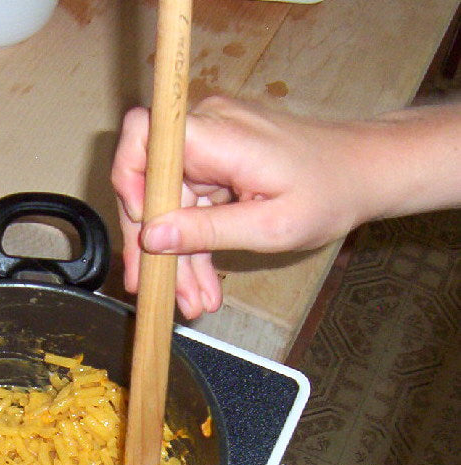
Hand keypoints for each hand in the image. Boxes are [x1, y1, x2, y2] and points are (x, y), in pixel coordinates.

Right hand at [111, 95, 371, 318]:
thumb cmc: (331, 192)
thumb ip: (208, 230)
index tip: (143, 231)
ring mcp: (209, 148)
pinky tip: (201, 284)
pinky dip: (195, 245)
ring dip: (177, 257)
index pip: (144, 135)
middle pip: (150, 185)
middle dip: (153, 244)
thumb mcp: (270, 226)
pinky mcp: (216, 164)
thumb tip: (151, 237)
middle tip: (157, 291)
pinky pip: (190, 207)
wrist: (365, 173)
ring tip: (190, 302)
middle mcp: (206, 131)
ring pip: (169, 205)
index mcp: (217, 134)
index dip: (129, 180)